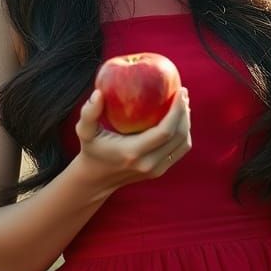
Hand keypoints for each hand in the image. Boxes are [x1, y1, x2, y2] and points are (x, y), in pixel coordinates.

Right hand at [74, 86, 191, 192]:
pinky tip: (178, 117)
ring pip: (183, 144)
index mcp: (132, 152)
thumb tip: (99, 93)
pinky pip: (180, 150)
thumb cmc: (91, 149)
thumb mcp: (84, 131)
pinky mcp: (160, 171)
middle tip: (183, 92)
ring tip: (183, 102)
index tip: (179, 90)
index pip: (165, 132)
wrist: (96, 180)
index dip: (177, 111)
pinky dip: (183, 133)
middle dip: (185, 113)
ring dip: (186, 122)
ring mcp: (156, 170)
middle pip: (179, 137)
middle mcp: (148, 164)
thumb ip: (88, 113)